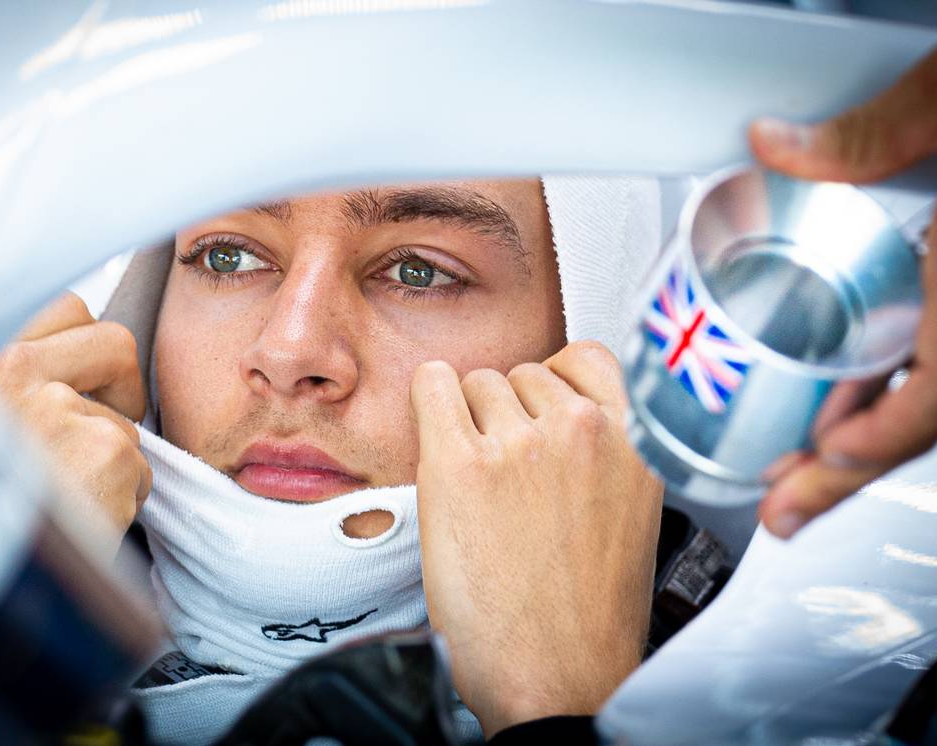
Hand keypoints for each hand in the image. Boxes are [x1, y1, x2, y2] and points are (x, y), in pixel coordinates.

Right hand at [0, 292, 151, 549]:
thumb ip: (20, 388)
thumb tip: (78, 368)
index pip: (64, 308)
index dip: (87, 347)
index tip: (84, 382)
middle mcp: (11, 374)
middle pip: (114, 339)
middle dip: (123, 383)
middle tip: (100, 426)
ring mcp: (60, 409)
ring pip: (127, 417)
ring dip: (113, 457)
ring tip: (70, 496)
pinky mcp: (105, 451)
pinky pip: (141, 465)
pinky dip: (125, 496)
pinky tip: (85, 519)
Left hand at [410, 342, 662, 737]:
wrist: (556, 678)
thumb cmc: (590, 613)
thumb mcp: (631, 511)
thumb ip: (606, 448)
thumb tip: (556, 405)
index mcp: (637, 440)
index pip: (586, 358)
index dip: (555, 386)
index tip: (539, 412)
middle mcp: (583, 430)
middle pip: (523, 373)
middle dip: (511, 413)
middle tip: (508, 474)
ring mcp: (520, 443)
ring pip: (479, 382)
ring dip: (472, 420)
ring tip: (480, 483)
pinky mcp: (459, 463)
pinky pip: (432, 385)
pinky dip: (429, 401)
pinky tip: (435, 434)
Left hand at [748, 48, 936, 538]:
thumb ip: (874, 136)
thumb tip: (775, 144)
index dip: (882, 436)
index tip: (826, 458)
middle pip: (924, 415)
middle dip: (848, 467)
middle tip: (783, 510)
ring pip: (928, 398)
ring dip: (863, 435)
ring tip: (794, 472)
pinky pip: (930, 368)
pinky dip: (886, 393)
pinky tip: (841, 404)